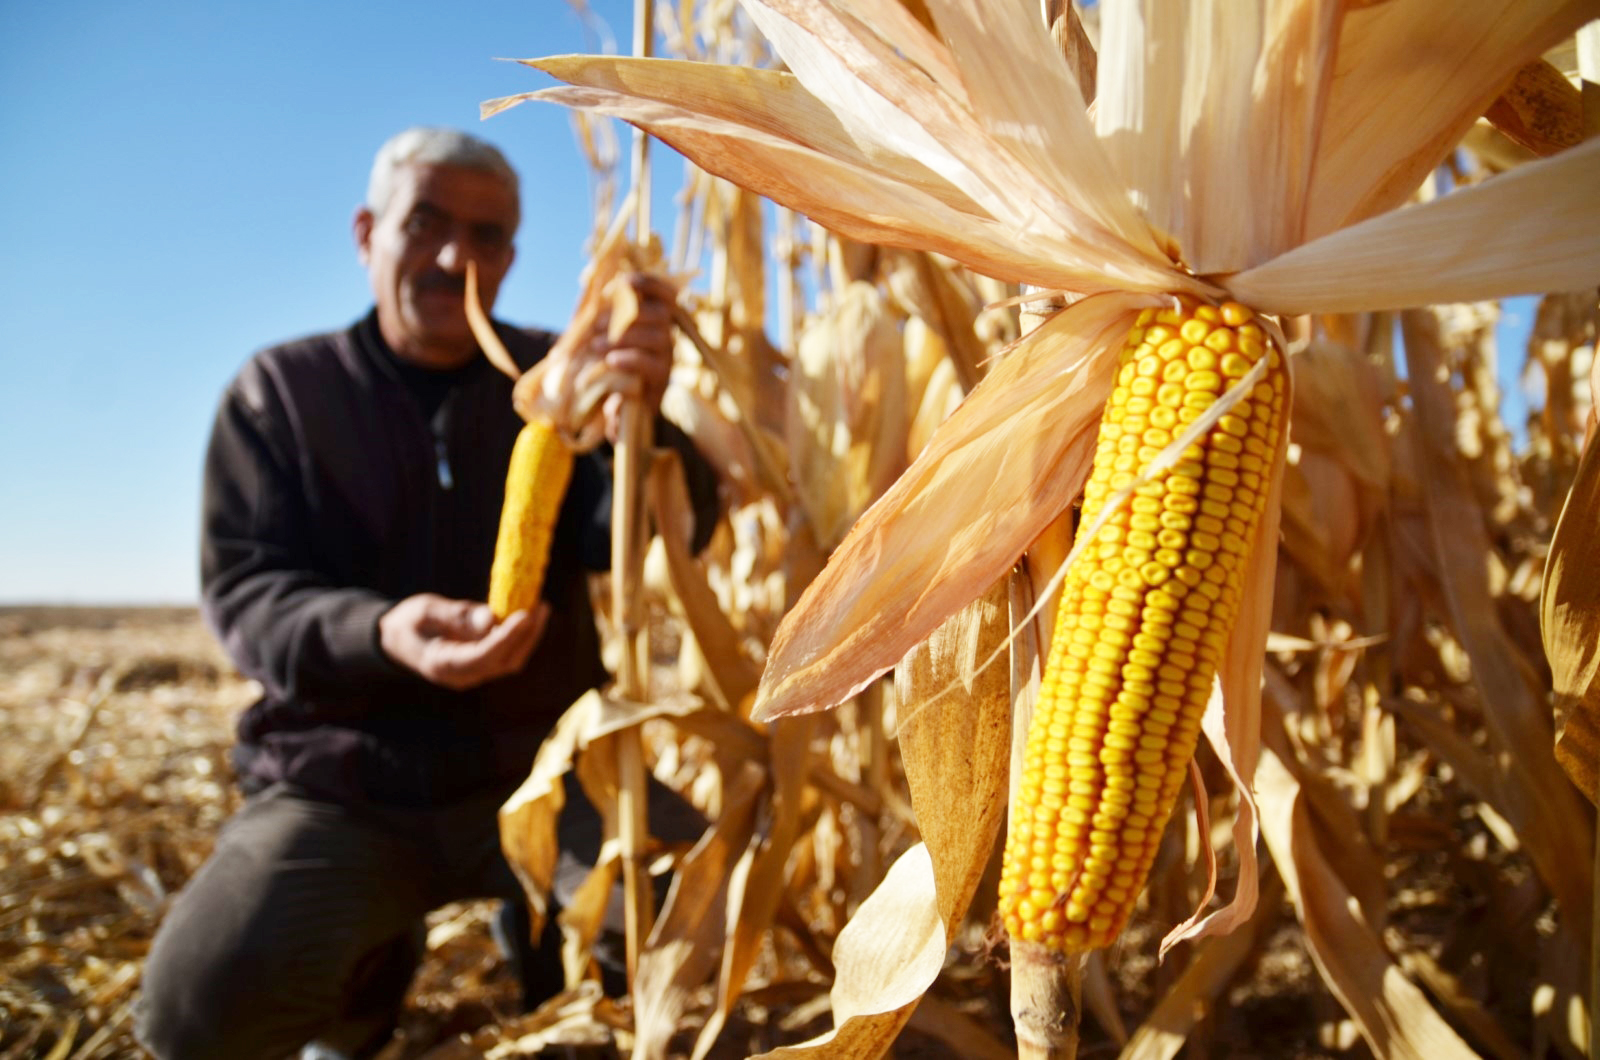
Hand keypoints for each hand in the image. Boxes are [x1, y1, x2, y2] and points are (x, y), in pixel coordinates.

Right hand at [378, 593, 547, 689]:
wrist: (396, 639)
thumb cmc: (407, 622)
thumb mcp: (426, 611)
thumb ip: (457, 616)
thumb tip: (491, 619)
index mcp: (443, 665)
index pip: (484, 656)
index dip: (507, 637)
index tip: (525, 614)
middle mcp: (462, 676)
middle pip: (505, 662)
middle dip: (527, 635)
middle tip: (541, 605)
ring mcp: (473, 673)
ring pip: (510, 660)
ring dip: (529, 635)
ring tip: (541, 606)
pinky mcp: (480, 665)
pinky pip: (506, 654)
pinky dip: (520, 636)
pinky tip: (530, 613)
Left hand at [593, 272, 675, 439]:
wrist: (611, 409)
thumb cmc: (604, 367)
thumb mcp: (600, 338)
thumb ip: (600, 318)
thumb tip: (594, 294)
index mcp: (654, 321)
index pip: (664, 293)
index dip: (649, 283)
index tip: (626, 281)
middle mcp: (666, 337)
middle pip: (660, 314)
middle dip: (627, 314)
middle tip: (597, 324)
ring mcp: (666, 360)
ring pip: (658, 338)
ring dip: (625, 337)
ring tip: (596, 345)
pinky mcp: (660, 382)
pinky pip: (652, 365)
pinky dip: (630, 360)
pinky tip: (611, 361)